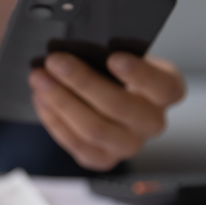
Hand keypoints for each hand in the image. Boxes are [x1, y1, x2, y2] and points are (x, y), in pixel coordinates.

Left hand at [30, 52, 184, 170]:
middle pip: (119, 107)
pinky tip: (41, 99)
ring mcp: (129, 145)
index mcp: (166, 91)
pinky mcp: (104, 159)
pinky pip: (77, 144)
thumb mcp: (120, 53)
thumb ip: (106, 50)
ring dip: (61, 101)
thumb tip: (74, 45)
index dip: (141, 74)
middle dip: (82, 82)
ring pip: (94, 129)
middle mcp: (152, 122)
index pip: (164, 86)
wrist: (106, 97)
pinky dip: (54, 120)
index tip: (113, 57)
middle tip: (55, 61)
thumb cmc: (113, 70)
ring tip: (39, 79)